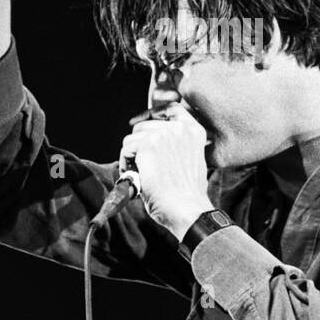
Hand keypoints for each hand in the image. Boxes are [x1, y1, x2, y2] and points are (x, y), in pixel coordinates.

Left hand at [119, 104, 213, 240]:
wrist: (187, 210)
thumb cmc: (187, 195)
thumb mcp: (190, 162)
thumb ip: (176, 147)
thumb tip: (155, 145)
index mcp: (193, 131)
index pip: (171, 109)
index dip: (153, 115)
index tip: (140, 124)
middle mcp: (179, 129)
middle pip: (143, 126)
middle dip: (138, 146)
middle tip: (143, 167)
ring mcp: (164, 135)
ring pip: (132, 138)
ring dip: (131, 157)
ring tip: (141, 175)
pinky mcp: (148, 146)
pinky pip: (126, 149)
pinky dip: (126, 165)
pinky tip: (137, 178)